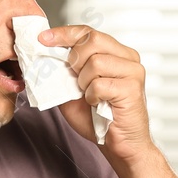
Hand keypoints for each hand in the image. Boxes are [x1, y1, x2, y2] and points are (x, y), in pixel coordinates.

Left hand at [36, 24, 153, 162]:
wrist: (119, 145)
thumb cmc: (99, 118)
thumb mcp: (74, 89)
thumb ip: (64, 71)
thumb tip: (43, 56)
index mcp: (116, 53)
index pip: (88, 32)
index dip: (64, 34)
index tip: (44, 38)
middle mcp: (128, 58)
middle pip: (92, 41)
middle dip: (75, 60)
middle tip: (77, 81)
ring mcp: (133, 72)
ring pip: (95, 62)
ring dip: (84, 83)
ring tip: (91, 97)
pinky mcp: (132, 88)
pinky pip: (100, 84)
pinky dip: (92, 97)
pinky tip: (98, 105)